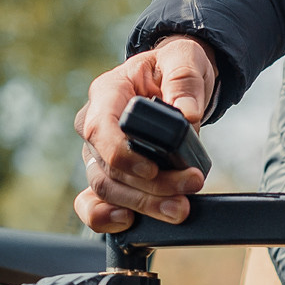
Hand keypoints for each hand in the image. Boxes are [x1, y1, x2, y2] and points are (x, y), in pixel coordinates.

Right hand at [73, 35, 217, 231]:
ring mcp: (99, 154)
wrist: (174, 81)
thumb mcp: (184, 60)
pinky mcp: (110, 175)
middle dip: (149, 186)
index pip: (100, 129)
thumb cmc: (174, 67)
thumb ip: (185, 81)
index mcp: (107, 93)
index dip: (122, 155)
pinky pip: (95, 203)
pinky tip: (130, 223)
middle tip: (189, 186)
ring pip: (107, 191)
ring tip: (180, 209)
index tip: (154, 167)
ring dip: (144, 205)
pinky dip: (107, 219)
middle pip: (108, 169)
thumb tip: (188, 114)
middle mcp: (95, 126)